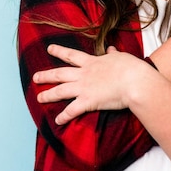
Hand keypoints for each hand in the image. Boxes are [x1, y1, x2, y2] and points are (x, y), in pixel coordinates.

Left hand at [33, 44, 154, 124]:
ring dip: (48, 95)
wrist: (134, 81)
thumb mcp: (121, 57)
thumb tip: (111, 49)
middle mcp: (84, 74)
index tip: (49, 49)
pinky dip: (63, 116)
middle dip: (46, 76)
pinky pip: (72, 110)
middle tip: (35, 77)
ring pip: (61, 91)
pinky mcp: (88, 101)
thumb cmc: (131, 68)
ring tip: (39, 98)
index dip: (59, 51)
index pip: (72, 55)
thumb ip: (113, 54)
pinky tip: (57, 121)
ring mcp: (84, 88)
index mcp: (92, 62)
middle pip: (60, 74)